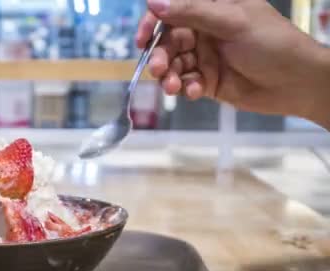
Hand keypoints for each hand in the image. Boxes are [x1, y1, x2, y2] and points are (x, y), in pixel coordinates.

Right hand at [136, 0, 329, 128]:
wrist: (298, 83)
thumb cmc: (271, 43)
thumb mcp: (231, 22)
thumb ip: (191, 12)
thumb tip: (152, 2)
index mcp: (212, 9)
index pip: (172, 12)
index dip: (152, 24)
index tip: (141, 41)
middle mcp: (205, 32)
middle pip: (168, 42)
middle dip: (161, 56)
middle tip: (159, 70)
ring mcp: (206, 57)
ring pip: (174, 66)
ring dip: (170, 76)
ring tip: (174, 87)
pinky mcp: (208, 82)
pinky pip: (187, 84)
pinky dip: (187, 89)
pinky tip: (196, 92)